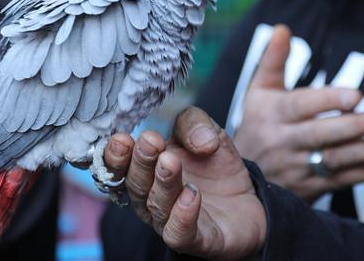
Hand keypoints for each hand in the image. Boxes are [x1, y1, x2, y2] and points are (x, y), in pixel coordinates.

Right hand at [105, 107, 265, 259]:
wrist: (246, 198)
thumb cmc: (214, 165)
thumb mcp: (205, 131)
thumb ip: (194, 124)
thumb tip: (200, 140)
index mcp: (146, 171)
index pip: (121, 167)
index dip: (116, 155)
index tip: (122, 138)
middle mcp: (152, 199)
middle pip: (137, 185)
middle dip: (141, 162)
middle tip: (150, 142)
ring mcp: (172, 221)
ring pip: (157, 207)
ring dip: (163, 183)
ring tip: (170, 162)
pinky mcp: (198, 240)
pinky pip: (181, 233)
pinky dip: (183, 215)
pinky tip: (191, 194)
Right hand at [232, 25, 363, 202]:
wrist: (242, 175)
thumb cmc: (259, 121)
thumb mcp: (259, 90)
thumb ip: (273, 59)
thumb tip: (282, 28)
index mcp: (272, 113)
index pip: (301, 106)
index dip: (329, 101)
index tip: (357, 94)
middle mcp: (283, 141)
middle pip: (322, 135)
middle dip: (356, 127)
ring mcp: (296, 168)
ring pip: (335, 160)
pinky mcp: (309, 188)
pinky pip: (341, 181)